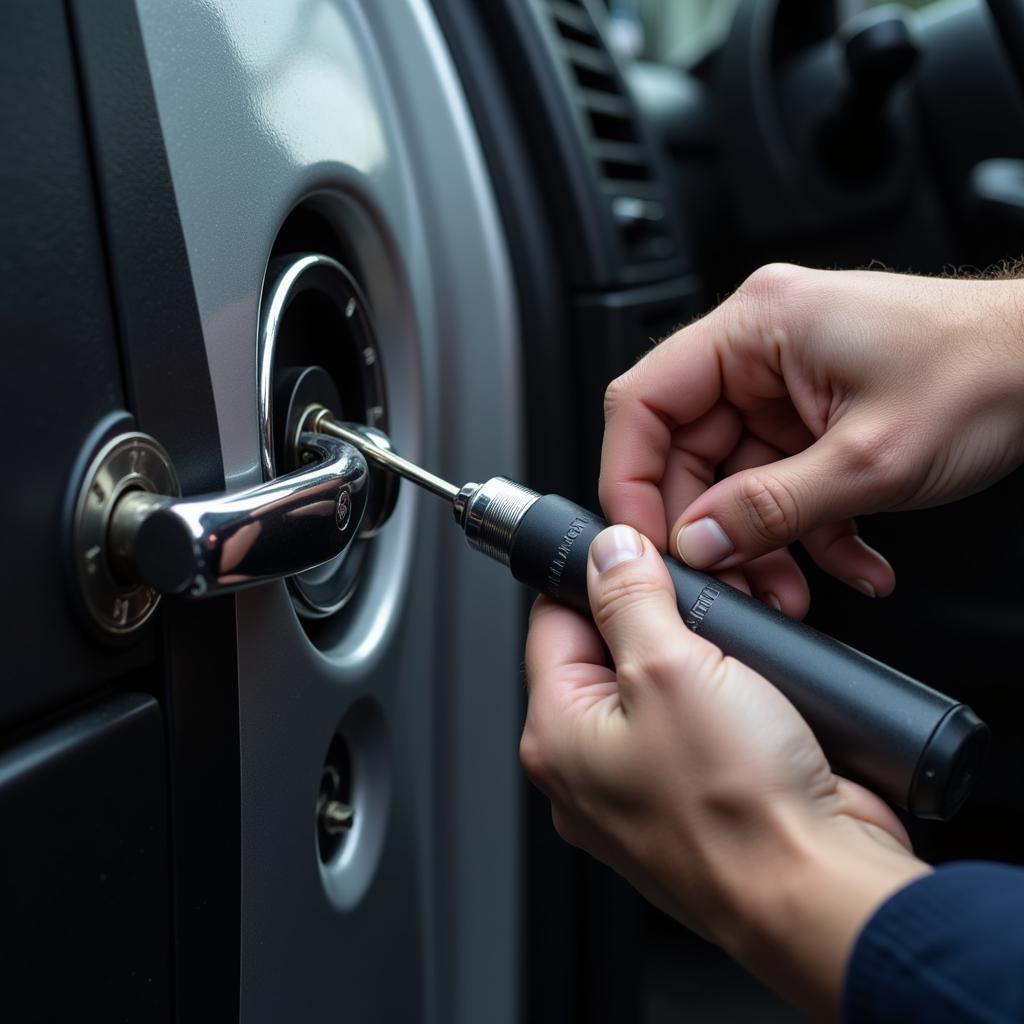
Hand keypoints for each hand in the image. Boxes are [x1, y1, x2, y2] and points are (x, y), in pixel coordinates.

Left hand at [522, 524, 929, 1018]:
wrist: (820, 891)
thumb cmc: (739, 813)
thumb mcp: (671, 670)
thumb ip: (630, 599)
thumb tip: (609, 553)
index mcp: (557, 737)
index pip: (553, 622)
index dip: (595, 577)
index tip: (633, 552)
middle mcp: (591, 769)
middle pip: (607, 651)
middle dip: (655, 614)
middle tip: (698, 600)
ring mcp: (645, 786)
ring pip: (661, 683)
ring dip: (698, 652)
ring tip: (735, 646)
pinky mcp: (698, 795)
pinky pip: (699, 722)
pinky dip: (725, 693)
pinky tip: (755, 683)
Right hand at [601, 265, 1023, 616]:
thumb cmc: (987, 372)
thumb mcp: (871, 458)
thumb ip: (772, 507)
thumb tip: (699, 543)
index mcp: (756, 325)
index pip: (645, 401)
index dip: (630, 476)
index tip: (644, 540)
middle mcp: (760, 348)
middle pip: (686, 449)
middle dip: (707, 528)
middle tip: (728, 582)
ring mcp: (787, 384)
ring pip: (732, 477)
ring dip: (760, 541)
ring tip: (792, 590)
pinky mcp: (813, 416)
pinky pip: (779, 482)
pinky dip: (804, 531)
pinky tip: (846, 564)